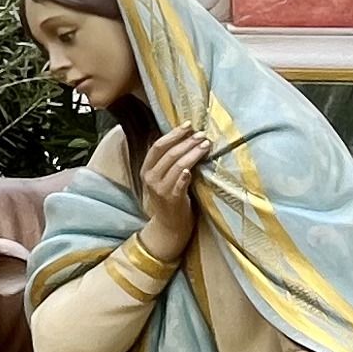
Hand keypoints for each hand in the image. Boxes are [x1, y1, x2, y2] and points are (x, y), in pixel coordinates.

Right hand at [136, 124, 212, 261]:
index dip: (173, 134)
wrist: (169, 226)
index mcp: (146, 170)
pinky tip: (192, 168)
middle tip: (202, 135)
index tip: (188, 125)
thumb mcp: (162, 178)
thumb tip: (184, 138)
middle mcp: (151, 178)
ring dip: (193, 153)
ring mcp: (160, 190)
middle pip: (169, 154)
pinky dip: (185, 174)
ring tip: (206, 145)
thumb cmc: (169, 197)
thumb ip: (167, 161)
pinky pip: (179, 184)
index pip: (158, 146)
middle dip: (187, 142)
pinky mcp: (172, 200)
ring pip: (178, 165)